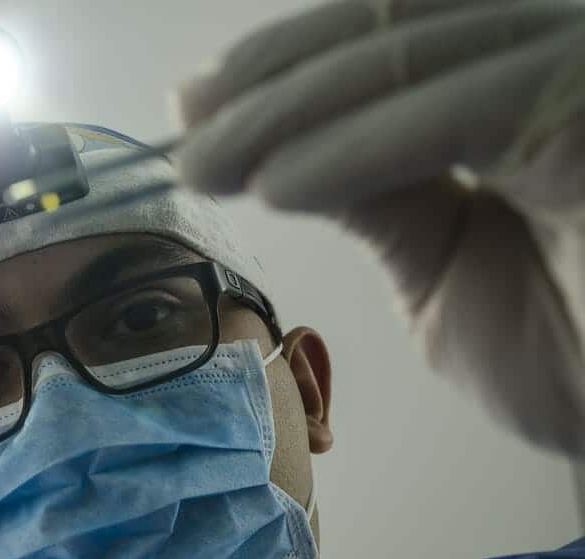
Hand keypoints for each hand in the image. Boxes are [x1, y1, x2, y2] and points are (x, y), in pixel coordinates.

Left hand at [174, 0, 584, 454]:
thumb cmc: (566, 353)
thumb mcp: (437, 264)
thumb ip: (373, 196)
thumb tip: (276, 152)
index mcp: (512, 84)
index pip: (385, 39)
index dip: (280, 67)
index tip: (195, 109)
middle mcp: (550, 57)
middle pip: (387, 35)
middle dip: (267, 87)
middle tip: (184, 131)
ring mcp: (578, 72)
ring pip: (408, 61)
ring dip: (287, 116)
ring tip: (208, 164)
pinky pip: (462, 113)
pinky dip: (357, 149)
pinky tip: (279, 185)